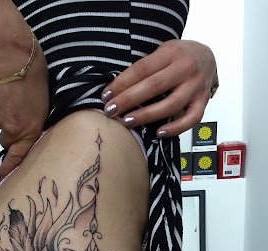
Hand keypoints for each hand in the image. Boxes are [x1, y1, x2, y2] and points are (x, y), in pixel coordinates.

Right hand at [0, 36, 48, 178]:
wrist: (7, 53)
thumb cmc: (33, 71)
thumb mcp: (44, 98)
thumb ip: (35, 116)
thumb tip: (29, 121)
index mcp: (30, 128)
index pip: (19, 156)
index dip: (11, 168)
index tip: (3, 176)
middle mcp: (11, 128)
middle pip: (8, 141)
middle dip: (12, 134)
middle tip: (18, 115)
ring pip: (0, 122)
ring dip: (5, 113)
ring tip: (12, 93)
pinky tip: (1, 88)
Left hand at [101, 40, 216, 136]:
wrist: (208, 57)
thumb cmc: (177, 57)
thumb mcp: (162, 52)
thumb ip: (146, 67)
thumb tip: (117, 89)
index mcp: (171, 52)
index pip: (142, 69)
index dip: (122, 83)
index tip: (106, 96)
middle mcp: (186, 68)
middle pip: (154, 86)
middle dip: (129, 100)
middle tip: (111, 111)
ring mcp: (197, 86)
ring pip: (171, 104)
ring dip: (147, 115)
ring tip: (128, 122)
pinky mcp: (203, 102)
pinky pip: (192, 119)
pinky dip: (176, 128)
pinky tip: (158, 133)